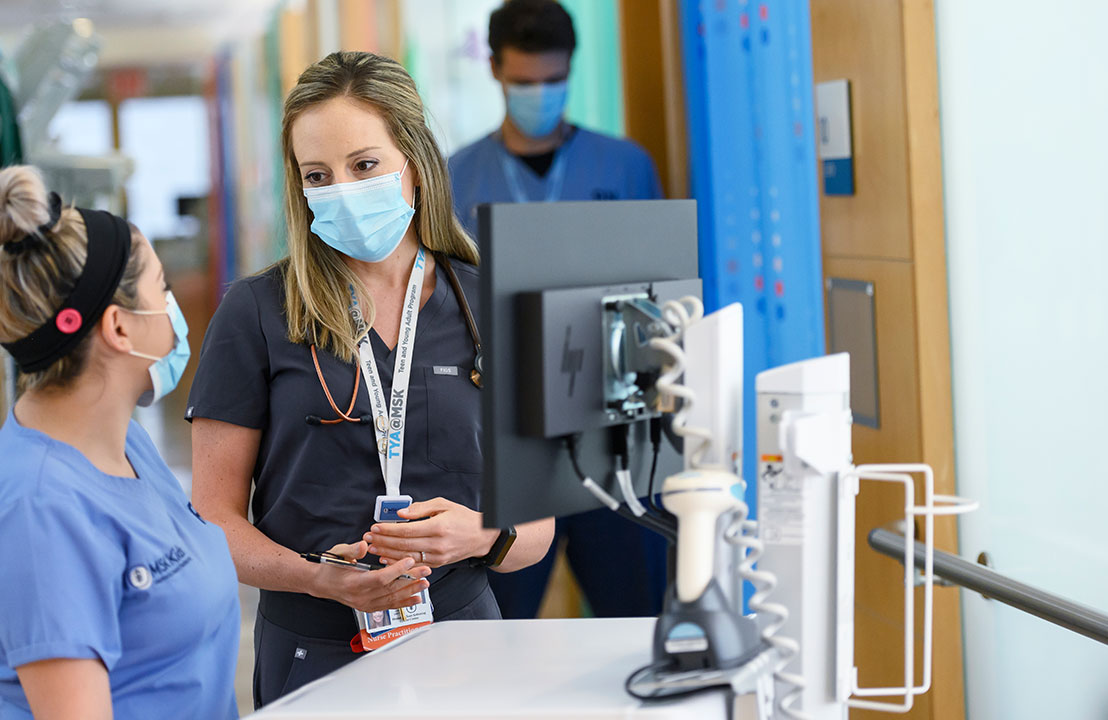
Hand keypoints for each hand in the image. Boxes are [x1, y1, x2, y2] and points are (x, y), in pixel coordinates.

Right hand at [310, 540, 431, 612]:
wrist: (320, 583)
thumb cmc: (330, 567)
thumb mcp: (338, 553)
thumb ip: (352, 550)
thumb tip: (363, 545)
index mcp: (354, 582)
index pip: (380, 578)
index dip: (397, 570)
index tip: (410, 560)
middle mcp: (361, 596)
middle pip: (390, 589)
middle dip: (410, 580)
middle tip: (425, 571)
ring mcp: (365, 604)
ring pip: (392, 599)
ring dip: (410, 592)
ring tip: (425, 584)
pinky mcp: (369, 607)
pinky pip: (389, 606)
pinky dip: (403, 603)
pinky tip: (415, 598)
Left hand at [364, 498, 498, 567]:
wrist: (482, 536)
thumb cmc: (465, 519)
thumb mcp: (443, 505)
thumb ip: (420, 508)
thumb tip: (402, 513)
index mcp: (438, 527)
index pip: (405, 530)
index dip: (388, 529)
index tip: (375, 527)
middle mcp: (436, 544)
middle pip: (402, 544)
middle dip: (382, 541)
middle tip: (369, 538)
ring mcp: (437, 556)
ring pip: (406, 557)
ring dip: (387, 553)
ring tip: (373, 549)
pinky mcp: (437, 564)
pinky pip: (414, 565)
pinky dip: (399, 562)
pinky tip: (388, 559)